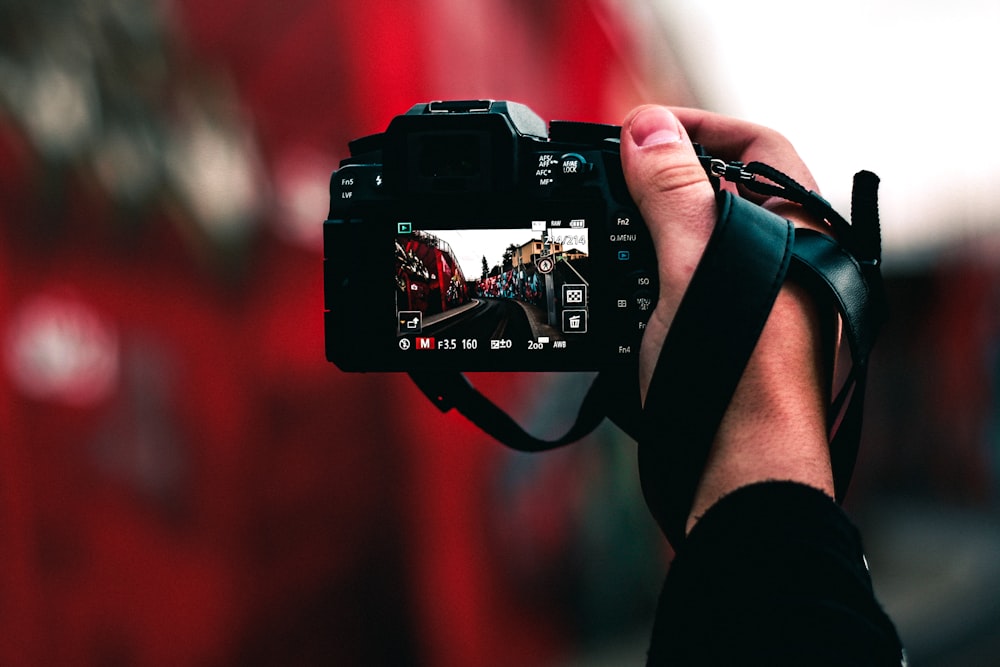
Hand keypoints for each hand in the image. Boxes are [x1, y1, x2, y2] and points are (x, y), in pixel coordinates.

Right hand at [619, 106, 834, 531]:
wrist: (737, 470)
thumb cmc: (738, 376)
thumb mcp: (693, 268)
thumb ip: (672, 193)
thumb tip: (647, 130)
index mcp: (795, 230)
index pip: (758, 145)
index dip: (700, 126)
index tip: (641, 130)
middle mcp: (782, 261)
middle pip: (721, 190)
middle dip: (662, 179)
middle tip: (610, 178)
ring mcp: (754, 300)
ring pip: (696, 241)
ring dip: (648, 229)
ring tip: (603, 231)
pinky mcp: (724, 334)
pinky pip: (681, 285)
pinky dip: (646, 276)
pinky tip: (616, 286)